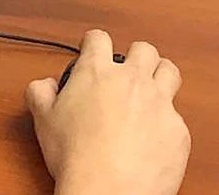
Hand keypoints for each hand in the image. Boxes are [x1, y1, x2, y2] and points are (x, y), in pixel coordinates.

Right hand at [25, 30, 189, 194]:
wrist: (108, 190)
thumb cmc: (75, 156)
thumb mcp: (43, 119)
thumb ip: (40, 92)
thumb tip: (45, 85)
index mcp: (97, 73)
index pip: (99, 38)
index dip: (94, 42)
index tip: (93, 51)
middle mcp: (132, 80)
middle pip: (144, 49)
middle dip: (136, 56)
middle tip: (127, 72)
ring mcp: (159, 103)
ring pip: (170, 71)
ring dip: (160, 76)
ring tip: (150, 90)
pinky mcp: (178, 130)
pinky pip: (177, 116)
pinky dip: (166, 121)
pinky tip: (153, 136)